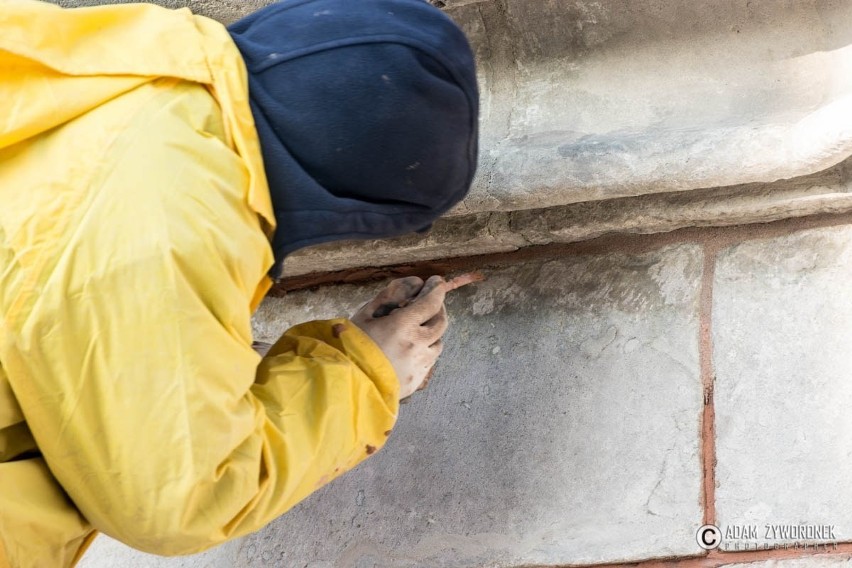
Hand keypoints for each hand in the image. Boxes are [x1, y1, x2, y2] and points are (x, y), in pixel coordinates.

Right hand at [350, 276, 447, 398]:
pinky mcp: (417, 380)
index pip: (431, 303)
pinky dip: (426, 350)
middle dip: (438, 308)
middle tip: (430, 302)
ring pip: (438, 343)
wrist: (346, 383)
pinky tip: (412, 349)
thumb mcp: (365, 314)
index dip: (437, 290)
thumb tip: (414, 284)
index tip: (437, 282)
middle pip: (441, 322)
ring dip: (432, 332)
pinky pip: (429, 361)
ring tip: (419, 328)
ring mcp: (419, 365)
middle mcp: (417, 345)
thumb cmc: (350, 346)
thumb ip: (390, 296)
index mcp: (403, 326)